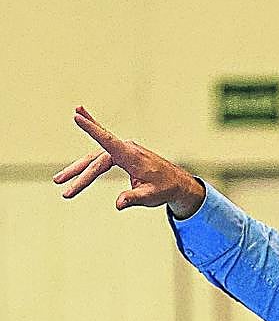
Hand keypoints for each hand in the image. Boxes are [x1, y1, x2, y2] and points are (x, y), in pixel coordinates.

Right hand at [53, 106, 204, 217]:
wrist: (177, 184)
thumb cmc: (165, 188)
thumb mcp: (151, 196)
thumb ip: (134, 198)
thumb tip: (119, 204)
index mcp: (132, 156)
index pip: (108, 141)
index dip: (92, 129)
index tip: (77, 116)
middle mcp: (126, 150)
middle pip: (96, 160)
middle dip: (78, 173)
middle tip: (59, 182)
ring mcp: (123, 152)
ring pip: (95, 160)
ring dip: (78, 171)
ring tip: (60, 180)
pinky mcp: (122, 156)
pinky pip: (101, 157)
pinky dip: (87, 162)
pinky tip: (75, 166)